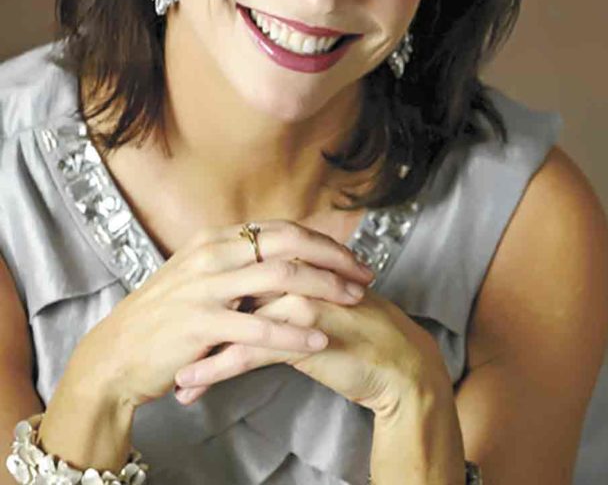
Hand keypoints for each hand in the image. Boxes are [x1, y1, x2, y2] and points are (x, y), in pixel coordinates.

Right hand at [69, 220, 374, 408]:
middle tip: (365, 274)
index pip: (282, 229)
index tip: (351, 258)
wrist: (114, 355)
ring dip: (324, 288)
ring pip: (280, 276)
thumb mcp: (197, 275)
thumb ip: (234, 262)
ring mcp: (204, 287)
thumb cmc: (161, 318)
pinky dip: (294, 332)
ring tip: (354, 302)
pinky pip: (259, 326)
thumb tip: (278, 254)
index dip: (322, 242)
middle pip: (289, 243)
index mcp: (215, 239)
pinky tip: (320, 339)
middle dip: (334, 257)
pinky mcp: (199, 324)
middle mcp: (212, 254)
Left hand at [174, 286, 450, 416]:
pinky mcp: (301, 335)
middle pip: (229, 294)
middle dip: (194, 323)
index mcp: (295, 262)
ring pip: (231, 325)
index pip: (238, 272)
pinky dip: (213, 371)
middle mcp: (293, 275)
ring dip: (197, 353)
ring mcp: (297, 302)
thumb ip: (284, 291)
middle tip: (167, 348)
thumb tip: (248, 295)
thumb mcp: (316, 302)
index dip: (208, 296)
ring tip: (172, 375)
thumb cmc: (358, 334)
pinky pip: (246, 354)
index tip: (181, 319)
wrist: (399, 362)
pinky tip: (190, 386)